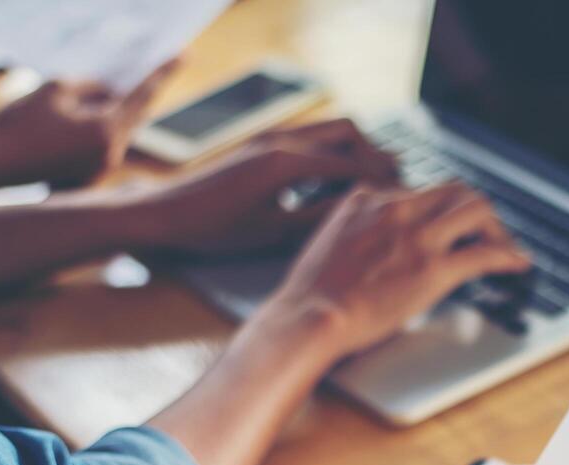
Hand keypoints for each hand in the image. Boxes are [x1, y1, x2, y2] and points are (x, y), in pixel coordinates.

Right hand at [0, 64, 175, 189]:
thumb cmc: (17, 124)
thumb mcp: (54, 90)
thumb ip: (88, 85)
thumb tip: (108, 89)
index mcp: (106, 134)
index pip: (141, 97)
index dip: (161, 73)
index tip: (181, 55)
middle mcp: (110, 157)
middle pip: (134, 118)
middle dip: (140, 93)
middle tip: (159, 66)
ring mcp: (99, 171)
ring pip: (117, 132)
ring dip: (118, 110)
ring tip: (120, 85)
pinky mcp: (85, 177)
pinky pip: (101, 146)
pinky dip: (101, 127)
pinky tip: (97, 110)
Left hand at [127, 118, 398, 256]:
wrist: (164, 214)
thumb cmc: (213, 230)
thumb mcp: (272, 233)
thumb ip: (317, 219)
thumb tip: (358, 211)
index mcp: (286, 163)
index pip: (351, 163)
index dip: (383, 179)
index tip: (404, 195)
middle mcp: (280, 140)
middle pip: (347, 130)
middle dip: (374, 153)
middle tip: (394, 180)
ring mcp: (269, 136)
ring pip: (327, 128)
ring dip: (353, 148)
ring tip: (371, 176)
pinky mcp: (259, 142)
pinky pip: (308, 135)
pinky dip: (330, 149)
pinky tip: (333, 176)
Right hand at [257, 181, 529, 361]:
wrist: (310, 316)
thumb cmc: (311, 294)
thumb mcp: (329, 242)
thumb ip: (355, 231)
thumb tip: (372, 246)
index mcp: (367, 198)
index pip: (419, 191)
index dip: (440, 211)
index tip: (448, 228)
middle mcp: (396, 208)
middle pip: (454, 190)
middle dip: (475, 212)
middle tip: (486, 234)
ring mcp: (417, 236)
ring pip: (476, 209)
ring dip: (496, 228)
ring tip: (504, 247)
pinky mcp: (433, 268)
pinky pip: (484, 253)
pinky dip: (508, 256)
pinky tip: (517, 264)